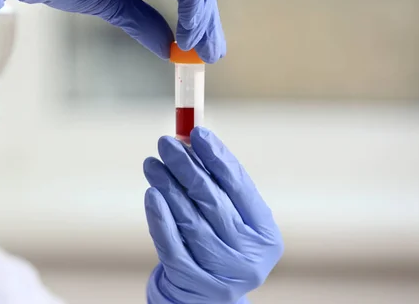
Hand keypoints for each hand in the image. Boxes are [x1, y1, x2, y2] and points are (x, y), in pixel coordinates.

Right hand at [0, 0, 225, 62]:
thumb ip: (141, 20)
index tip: (197, 41)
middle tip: (211, 51)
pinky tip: (189, 33)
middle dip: (207, 17)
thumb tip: (168, 44)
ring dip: (205, 16)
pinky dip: (195, 7)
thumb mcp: (110, 4)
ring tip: (202, 49)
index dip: (195, 10)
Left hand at [143, 127, 283, 303]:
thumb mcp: (232, 218)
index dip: (217, 156)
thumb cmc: (220, 243)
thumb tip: (192, 139)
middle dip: (187, 167)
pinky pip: (172, 245)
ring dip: (168, 187)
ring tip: (153, 164)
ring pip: (190, 220)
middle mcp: (250, 256)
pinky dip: (160, 217)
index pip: (240, 186)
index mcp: (265, 233)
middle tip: (165, 143)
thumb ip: (218, 184)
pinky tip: (152, 194)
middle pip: (213, 201)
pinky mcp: (195, 284)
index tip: (197, 131)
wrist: (207, 296)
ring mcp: (223, 274)